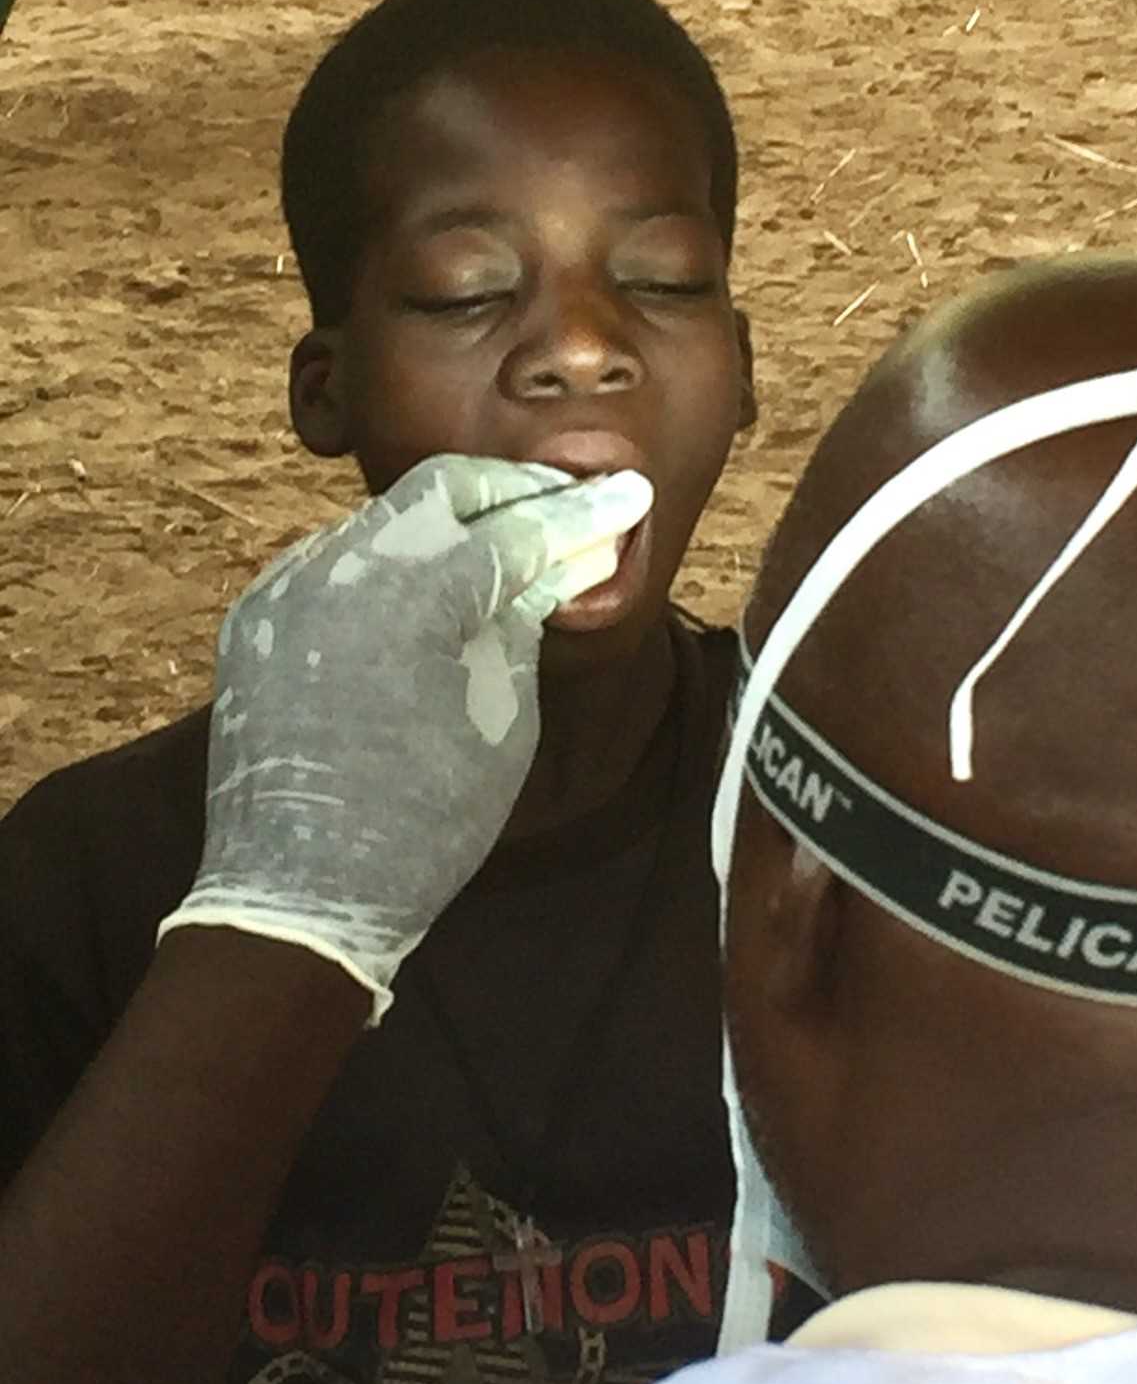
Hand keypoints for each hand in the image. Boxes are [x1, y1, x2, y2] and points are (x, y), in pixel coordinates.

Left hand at [157, 454, 651, 1019]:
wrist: (300, 894)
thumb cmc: (425, 823)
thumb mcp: (504, 721)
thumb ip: (524, 624)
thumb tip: (555, 566)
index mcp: (412, 598)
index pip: (516, 532)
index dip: (581, 515)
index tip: (630, 496)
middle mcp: (340, 569)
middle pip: (442, 489)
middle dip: (513, 493)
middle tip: (569, 505)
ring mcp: (289, 589)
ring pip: (385, 519)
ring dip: (452, 526)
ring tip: (507, 551)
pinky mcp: (259, 617)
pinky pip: (339, 561)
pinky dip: (395, 564)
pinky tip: (430, 594)